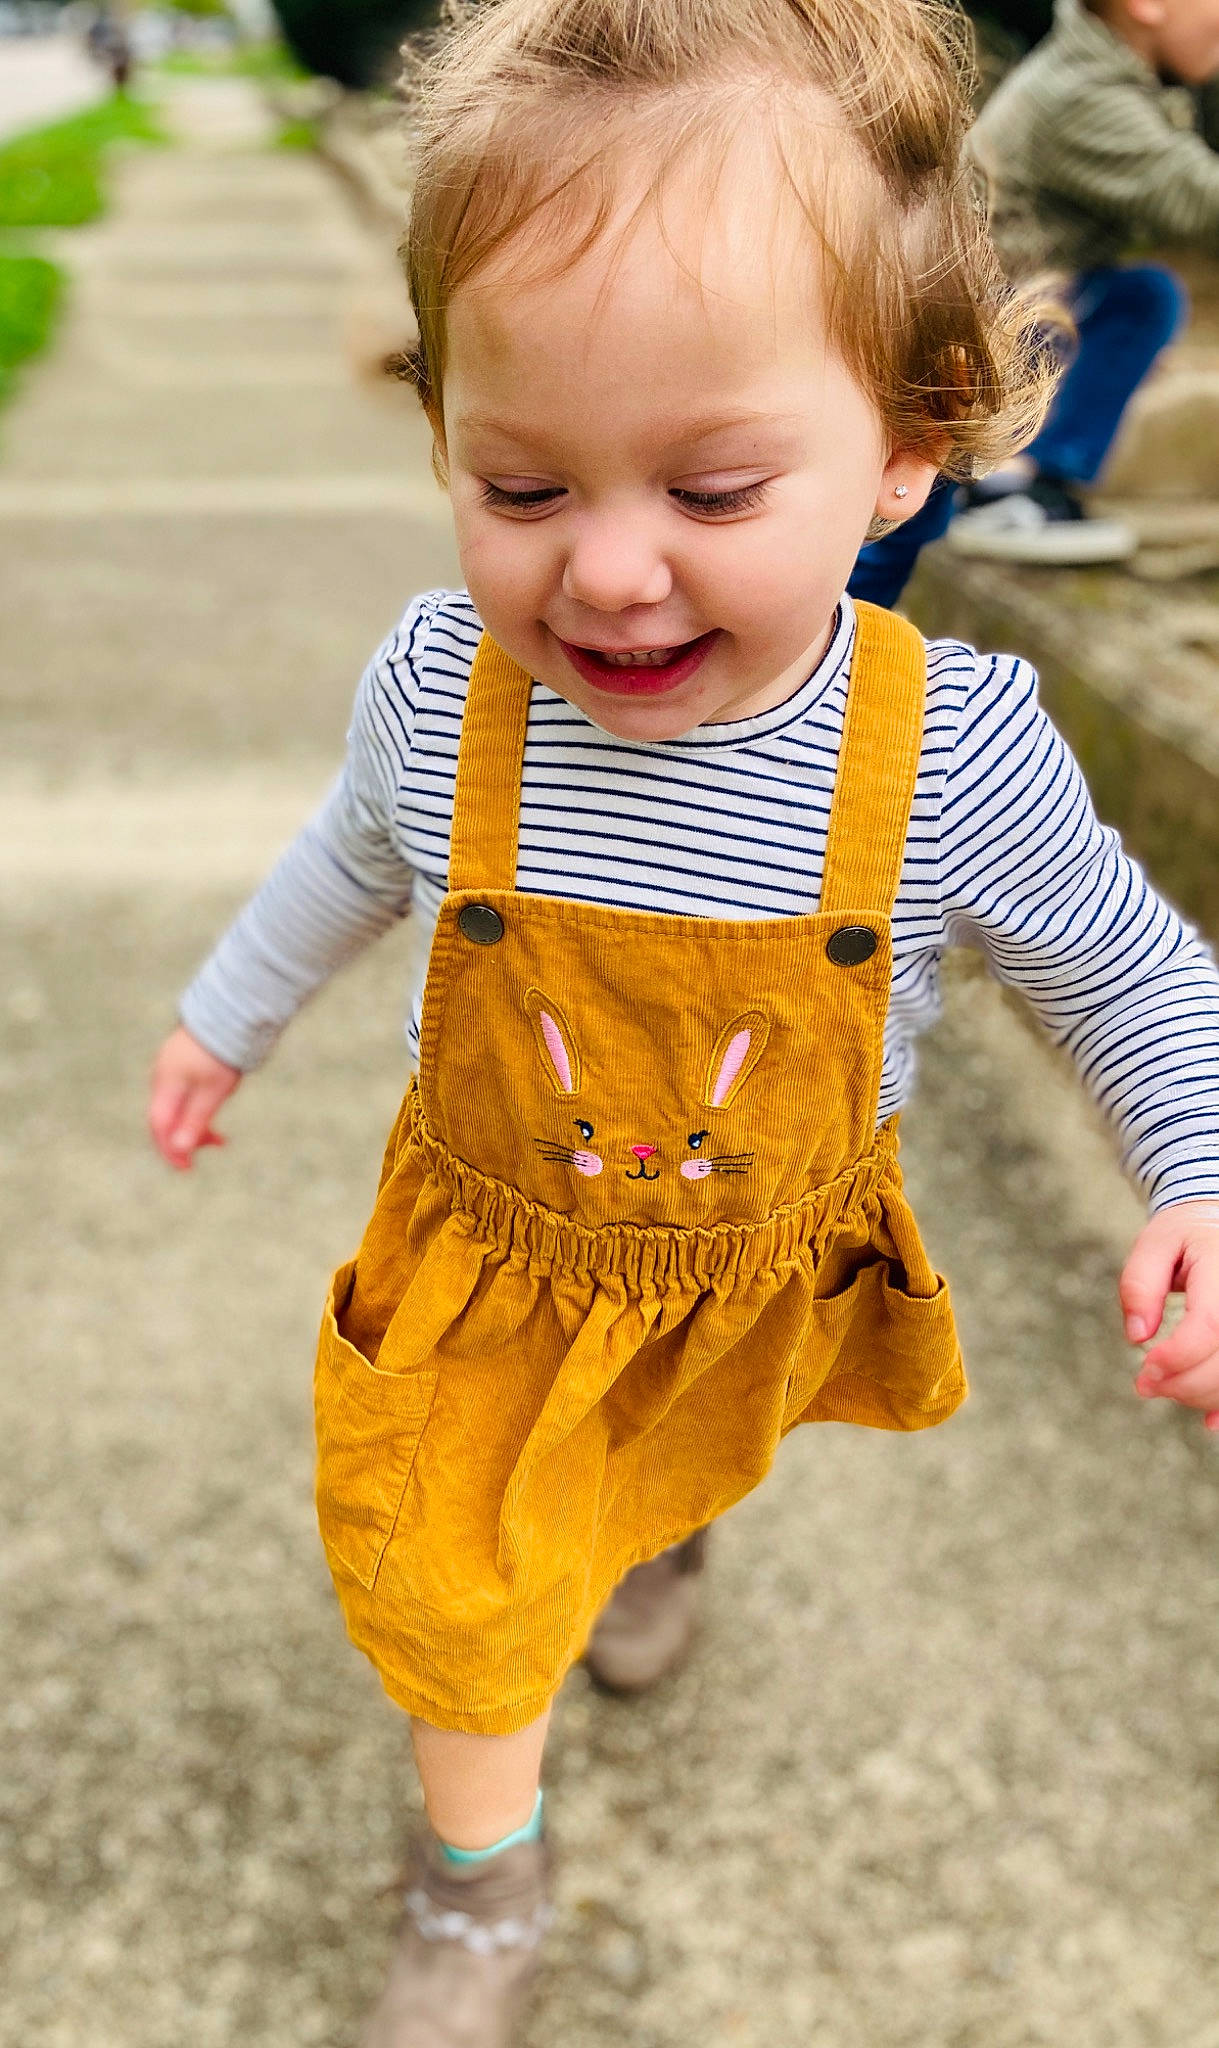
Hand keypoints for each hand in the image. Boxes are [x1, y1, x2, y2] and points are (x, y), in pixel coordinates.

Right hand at [148, 1026, 241, 1170]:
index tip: (187, 1168)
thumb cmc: (222, 1054)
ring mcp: (169, 1067)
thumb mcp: (213, 1092)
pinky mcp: (180, 1061)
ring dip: (193, 1125)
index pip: (159, 1126)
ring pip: (174, 1107)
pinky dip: (194, 1109)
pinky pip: (181, 1094)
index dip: (170, 1149)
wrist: (229, 1014)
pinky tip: (212, 1112)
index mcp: (166, 1084)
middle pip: (165, 1119)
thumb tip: (179, 1149)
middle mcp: (161, 1076)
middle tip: (212, 1149)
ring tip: (220, 1138)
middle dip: (184, 1140)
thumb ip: (195, 1120)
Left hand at [1120, 1201, 1218, 1431]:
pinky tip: (1210, 1421)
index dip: (1178, 1356)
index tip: (1145, 1369)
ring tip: (1167, 1387)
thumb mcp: (1154, 1243)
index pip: (1211, 1325)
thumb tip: (1137, 1335)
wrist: (1217, 1225)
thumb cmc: (1184, 1236)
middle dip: (1183, 1384)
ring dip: (1201, 1396)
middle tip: (1145, 1385)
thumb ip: (1140, 1284)